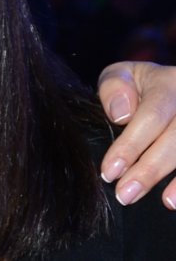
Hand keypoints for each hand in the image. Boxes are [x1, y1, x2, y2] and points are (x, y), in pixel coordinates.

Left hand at [97, 61, 175, 207]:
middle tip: (125, 194)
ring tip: (166, 202)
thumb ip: (114, 88)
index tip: (109, 172)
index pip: (152, 116)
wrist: (171, 87)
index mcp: (168, 82)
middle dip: (150, 169)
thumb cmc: (140, 87)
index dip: (131, 146)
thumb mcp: (121, 76)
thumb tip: (121, 114)